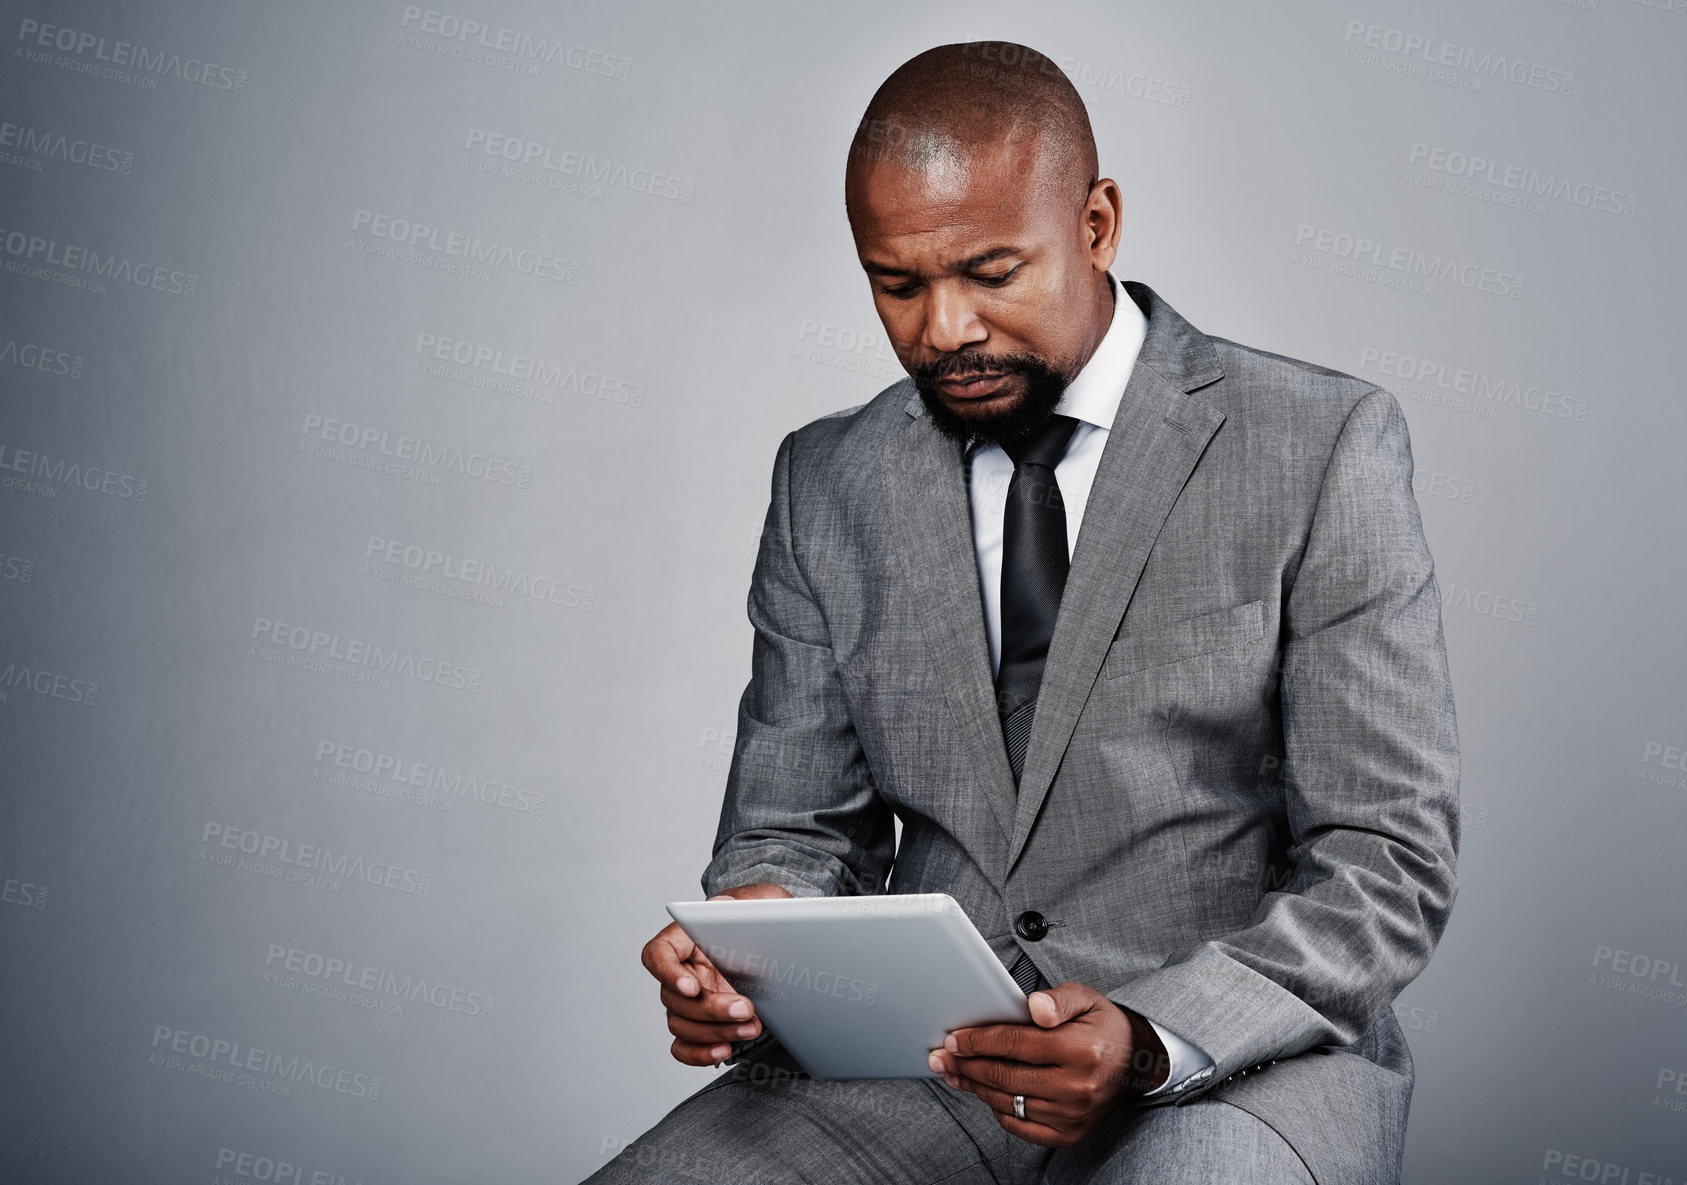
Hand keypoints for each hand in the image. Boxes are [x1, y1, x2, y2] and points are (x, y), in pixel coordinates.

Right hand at [640, 882, 792, 1065]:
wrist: (769, 939)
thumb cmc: (757, 919)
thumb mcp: (755, 903)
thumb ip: (739, 905)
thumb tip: (727, 910)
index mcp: (683, 939)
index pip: (657, 955)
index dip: (668, 973)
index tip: (692, 987)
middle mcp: (680, 971)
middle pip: (674, 998)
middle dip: (711, 1009)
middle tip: (746, 1008)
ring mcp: (686, 1002)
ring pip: (681, 1025)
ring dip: (716, 1031)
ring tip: (752, 1027)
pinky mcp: (698, 1025)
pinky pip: (684, 1047)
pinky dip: (701, 1054)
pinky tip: (726, 1049)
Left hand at [928, 981, 1169, 1146]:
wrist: (1136, 1065)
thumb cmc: (1103, 1027)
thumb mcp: (1086, 999)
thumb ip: (1057, 1000)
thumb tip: (1033, 1007)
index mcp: (1081, 1049)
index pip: (1015, 1043)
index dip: (978, 1041)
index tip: (953, 1039)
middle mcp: (1077, 1086)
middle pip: (1005, 1076)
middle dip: (966, 1066)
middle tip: (941, 1058)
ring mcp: (1073, 1115)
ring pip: (1008, 1102)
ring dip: (976, 1088)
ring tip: (956, 1074)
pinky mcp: (1070, 1134)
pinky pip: (1022, 1127)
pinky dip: (999, 1110)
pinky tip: (986, 1094)